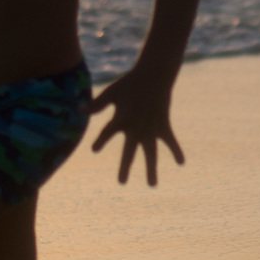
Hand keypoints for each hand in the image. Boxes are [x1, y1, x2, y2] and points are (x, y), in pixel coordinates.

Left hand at [89, 65, 185, 186]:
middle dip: (124, 167)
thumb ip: (97, 104)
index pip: (107, 134)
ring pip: (151, 154)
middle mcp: (135, 128)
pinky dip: (176, 150)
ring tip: (152, 185)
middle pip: (129, 152)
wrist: (154, 75)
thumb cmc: (130, 83)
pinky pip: (170, 141)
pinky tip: (181, 162)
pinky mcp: (163, 125)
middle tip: (121, 182)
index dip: (100, 142)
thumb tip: (79, 111)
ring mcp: (150, 129)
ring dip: (151, 169)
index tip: (95, 150)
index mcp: (120, 120)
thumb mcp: (111, 93)